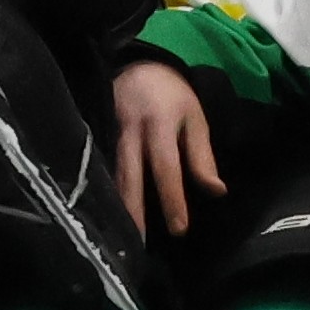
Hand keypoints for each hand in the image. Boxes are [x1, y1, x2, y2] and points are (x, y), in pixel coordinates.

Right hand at [110, 58, 220, 234]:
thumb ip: (201, 157)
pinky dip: (99, 190)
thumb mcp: (194, 119)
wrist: (136, 65)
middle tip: (139, 244)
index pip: (166, 166)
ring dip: (114, 205)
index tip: (179, 229)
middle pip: (130, 174)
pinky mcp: (93, 132)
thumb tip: (216, 192)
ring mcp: (106, 130)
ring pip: (109, 172)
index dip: (172, 198)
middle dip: (134, 210)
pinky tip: (100, 212)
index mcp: (159, 123)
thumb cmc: (171, 96)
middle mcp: (129, 128)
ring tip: (119, 236)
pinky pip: (95, 165)